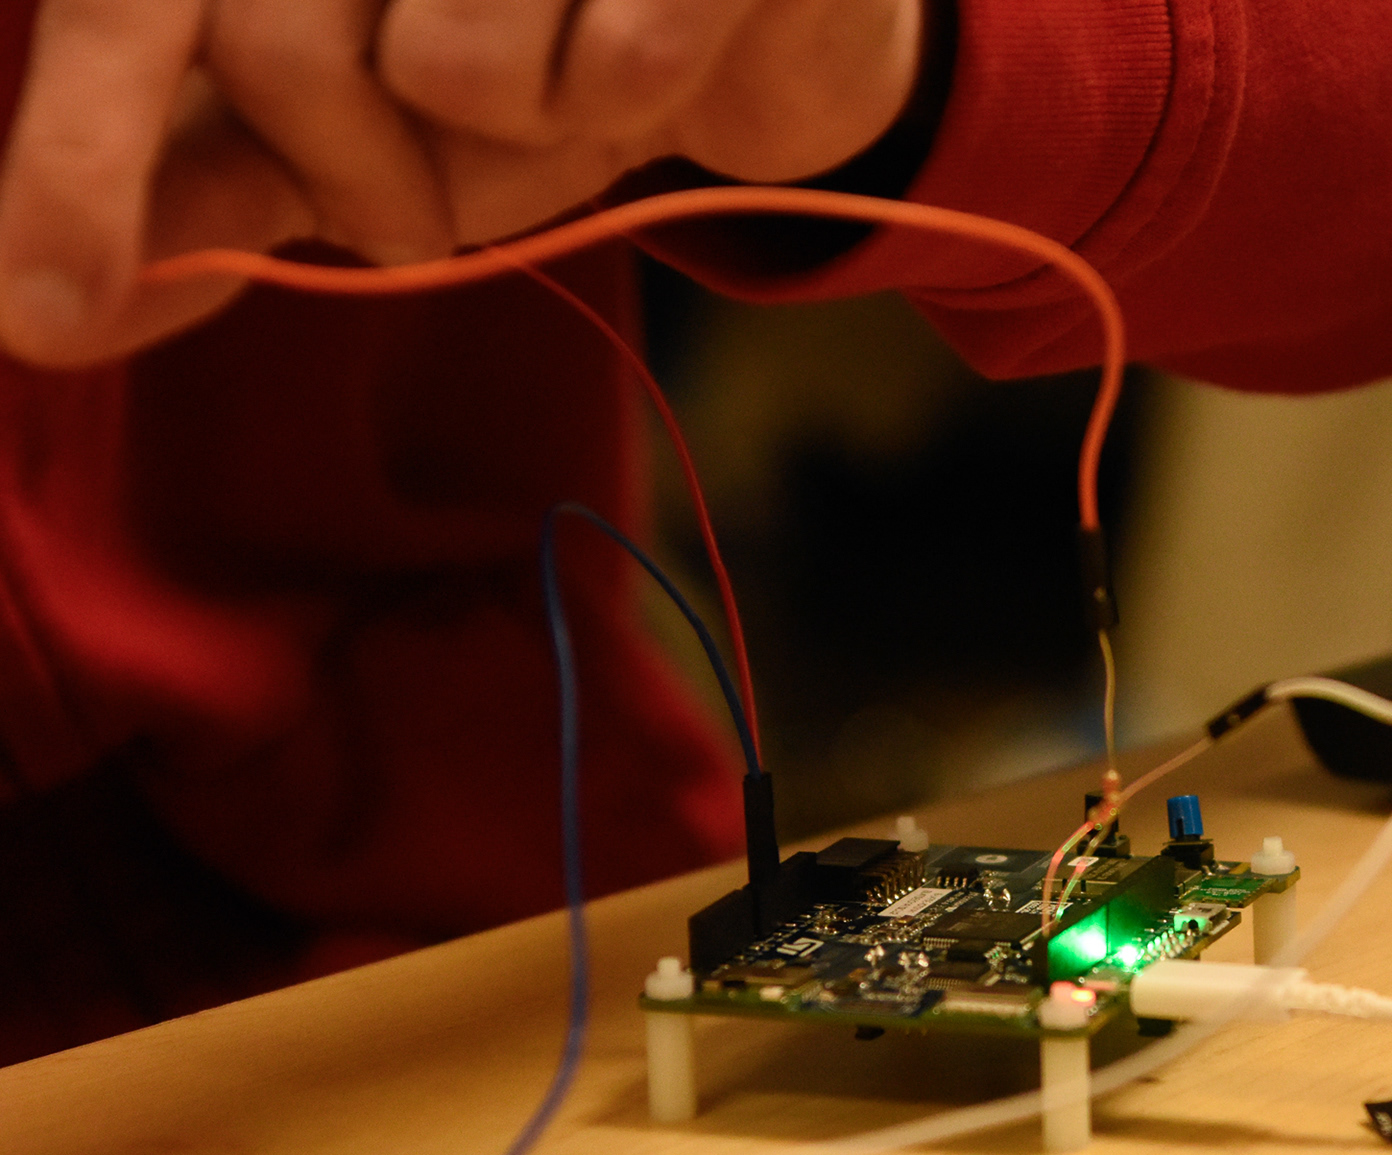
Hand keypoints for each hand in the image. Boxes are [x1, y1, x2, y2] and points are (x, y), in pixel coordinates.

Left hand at [0, 0, 921, 367]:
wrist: (757, 13)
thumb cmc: (545, 59)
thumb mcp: (366, 131)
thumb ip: (215, 176)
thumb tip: (48, 309)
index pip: (130, 7)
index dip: (77, 167)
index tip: (43, 322)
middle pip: (285, 56)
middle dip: (369, 184)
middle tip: (441, 199)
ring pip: (458, 69)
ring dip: (529, 136)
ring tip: (580, 84)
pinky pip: (616, 65)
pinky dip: (636, 99)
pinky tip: (666, 50)